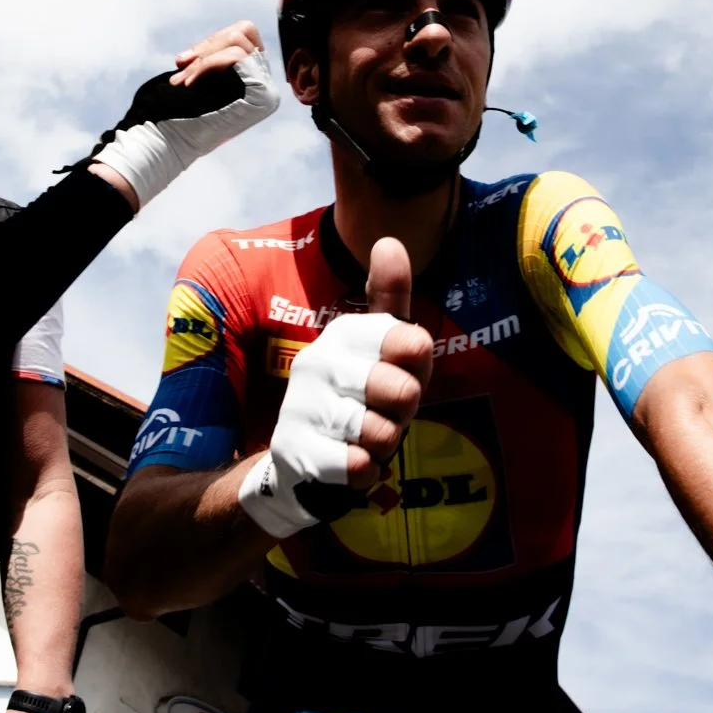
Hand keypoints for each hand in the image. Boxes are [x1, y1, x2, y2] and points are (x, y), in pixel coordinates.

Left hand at [91, 23, 279, 210]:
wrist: (166, 142)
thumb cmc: (175, 113)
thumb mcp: (196, 76)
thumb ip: (209, 57)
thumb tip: (203, 48)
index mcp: (251, 81)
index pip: (243, 35)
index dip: (211, 41)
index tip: (184, 61)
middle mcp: (264, 85)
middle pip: (244, 32)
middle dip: (207, 46)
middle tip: (182, 67)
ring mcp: (266, 92)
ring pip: (238, 41)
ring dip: (204, 57)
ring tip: (184, 80)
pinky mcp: (261, 96)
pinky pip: (237, 57)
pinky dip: (208, 64)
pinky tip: (190, 83)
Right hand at [238, 237, 433, 537]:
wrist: (299, 458)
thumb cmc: (358, 395)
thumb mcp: (381, 347)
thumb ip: (390, 297)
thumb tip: (389, 240)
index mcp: (345, 333)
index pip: (410, 341)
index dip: (418, 366)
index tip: (403, 370)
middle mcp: (317, 361)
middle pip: (402, 391)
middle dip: (404, 412)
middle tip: (386, 412)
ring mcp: (301, 405)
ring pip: (381, 432)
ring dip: (384, 443)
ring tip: (366, 437)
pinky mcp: (293, 449)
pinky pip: (356, 465)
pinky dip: (365, 471)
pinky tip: (353, 462)